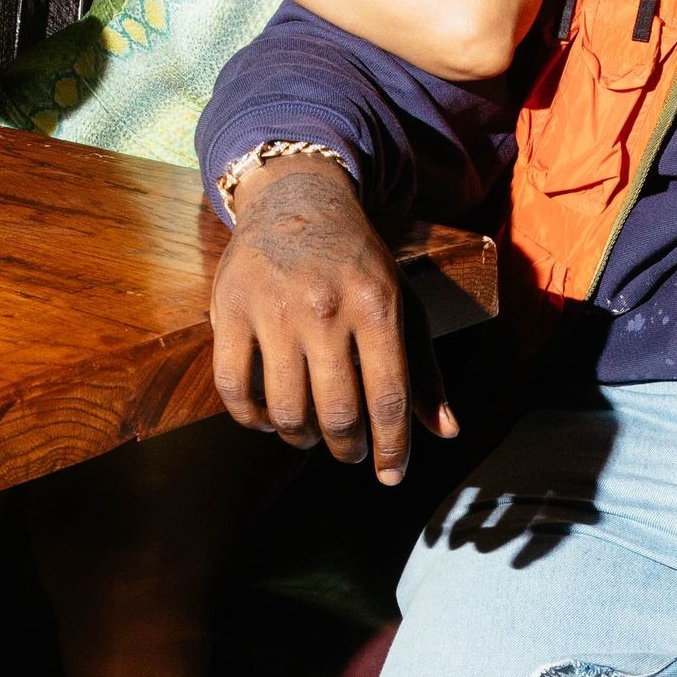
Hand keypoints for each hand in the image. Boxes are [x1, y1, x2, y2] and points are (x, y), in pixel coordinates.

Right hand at [208, 154, 455, 482]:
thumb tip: (446, 432)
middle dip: (347, 448)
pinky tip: (268, 419)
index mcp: (377, 306)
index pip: (388, 398)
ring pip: (285, 409)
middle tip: (349, 452)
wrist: (297, 201)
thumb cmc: (358, 263)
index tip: (391, 475)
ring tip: (311, 435)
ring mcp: (274, 310)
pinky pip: (233, 387)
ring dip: (301, 437)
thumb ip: (423, 369)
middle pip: (337, 412)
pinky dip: (250, 419)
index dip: (391, 447)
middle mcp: (326, 309)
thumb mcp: (402, 302)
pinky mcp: (230, 309)